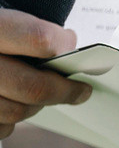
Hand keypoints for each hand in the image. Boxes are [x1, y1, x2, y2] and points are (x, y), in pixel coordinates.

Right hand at [0, 9, 91, 136]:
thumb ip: (24, 27)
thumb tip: (66, 43)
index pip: (38, 38)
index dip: (61, 44)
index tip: (70, 45)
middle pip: (32, 86)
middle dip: (63, 91)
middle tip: (80, 91)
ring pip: (15, 111)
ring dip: (35, 106)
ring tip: (41, 93)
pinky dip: (8, 120)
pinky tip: (8, 102)